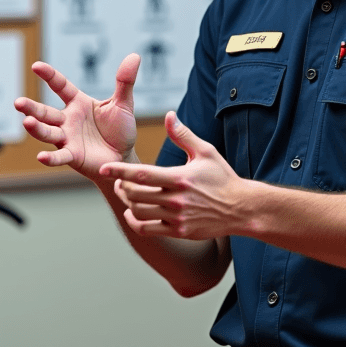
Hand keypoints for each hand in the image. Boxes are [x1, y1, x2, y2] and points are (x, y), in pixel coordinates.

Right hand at [14, 54, 139, 180]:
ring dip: (36, 129)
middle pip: (46, 112)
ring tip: (26, 123)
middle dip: (31, 108)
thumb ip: (125, 82)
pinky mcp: (73, 156)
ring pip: (48, 132)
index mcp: (78, 103)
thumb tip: (134, 56)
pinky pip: (60, 156)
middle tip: (18, 102)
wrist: (124, 157)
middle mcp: (68, 120)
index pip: (60, 86)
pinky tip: (41, 156)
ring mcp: (67, 138)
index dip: (49, 76)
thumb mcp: (123, 104)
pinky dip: (51, 158)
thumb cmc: (120, 130)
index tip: (36, 66)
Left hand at [101, 112, 243, 237]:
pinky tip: (133, 213)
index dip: (119, 171)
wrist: (240, 208)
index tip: (104, 169)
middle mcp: (176, 199)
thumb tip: (168, 115)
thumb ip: (183, 135)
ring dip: (126, 203)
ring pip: (138, 213)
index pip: (142, 174)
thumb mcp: (205, 152)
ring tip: (125, 194)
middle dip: (121, 186)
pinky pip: (147, 230)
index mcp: (180, 177)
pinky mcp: (179, 231)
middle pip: (135, 195)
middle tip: (118, 180)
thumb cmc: (222, 177)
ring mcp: (177, 218)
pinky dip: (135, 221)